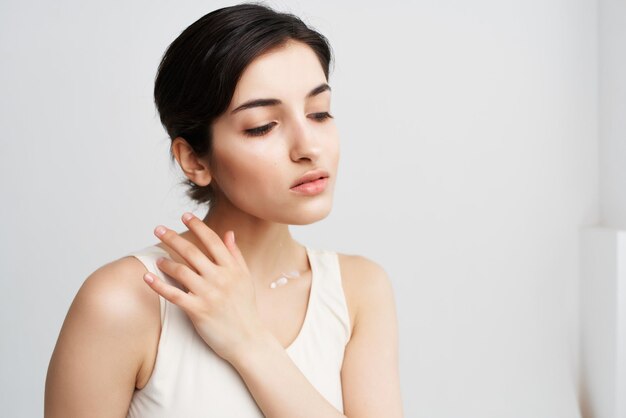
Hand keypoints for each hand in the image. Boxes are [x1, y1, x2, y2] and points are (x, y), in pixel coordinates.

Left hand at [143, 212, 266, 364]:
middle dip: (173, 238)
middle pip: (192, 252)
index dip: (198, 226)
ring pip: (181, 271)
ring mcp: (209, 295)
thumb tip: (228, 233)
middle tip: (158, 228)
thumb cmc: (245, 309)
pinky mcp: (198, 311)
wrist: (248, 339)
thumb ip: (236, 255)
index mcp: (232, 269)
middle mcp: (221, 278)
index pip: (213, 241)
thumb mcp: (245, 279)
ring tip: (157, 257)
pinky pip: (174, 295)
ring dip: (166, 262)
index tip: (185, 216)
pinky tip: (147, 278)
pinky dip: (158, 285)